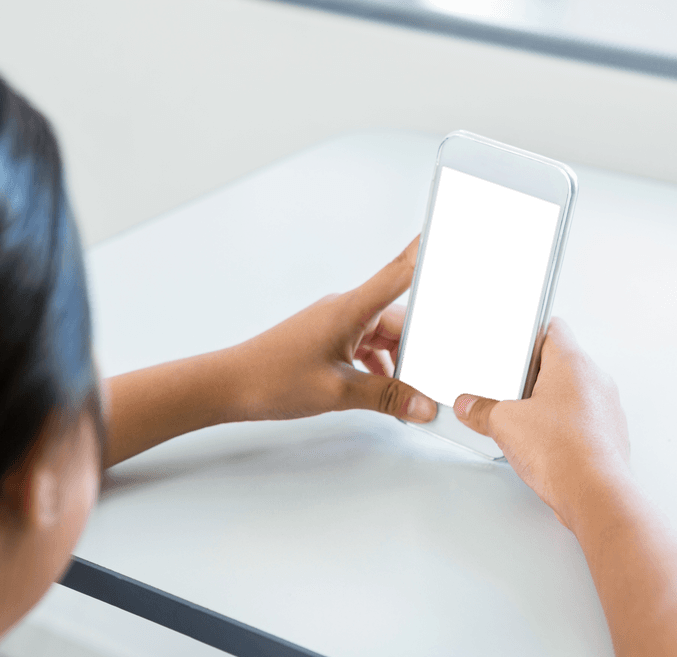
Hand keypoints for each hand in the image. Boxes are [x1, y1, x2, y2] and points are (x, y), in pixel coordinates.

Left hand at [234, 236, 437, 423]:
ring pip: (384, 337)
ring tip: (409, 394)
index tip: (448, 232)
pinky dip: (380, 368)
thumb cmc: (271, 378)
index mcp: (351, 308)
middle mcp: (346, 309)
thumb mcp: (338, 392)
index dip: (426, 251)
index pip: (400, 272)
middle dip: (419, 347)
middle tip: (436, 374)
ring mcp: (337, 324)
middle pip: (399, 320)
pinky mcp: (328, 340)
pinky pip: (367, 348)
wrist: (228, 385)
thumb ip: (387, 397)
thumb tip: (423, 404)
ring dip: (399, 363)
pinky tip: (385, 392)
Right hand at [452, 318, 629, 527]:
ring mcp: (606, 408)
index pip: (552, 327)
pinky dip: (563, 427)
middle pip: (560, 363)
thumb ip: (480, 409)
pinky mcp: (608, 434)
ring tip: (523, 421)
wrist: (594, 495)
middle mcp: (595, 380)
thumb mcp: (504, 423)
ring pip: (572, 394)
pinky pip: (582, 420)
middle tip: (509, 390)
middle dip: (533, 376)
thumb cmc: (563, 453)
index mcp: (572, 363)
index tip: (514, 342)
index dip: (529, 332)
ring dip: (549, 403)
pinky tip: (542, 444)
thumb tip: (470, 406)